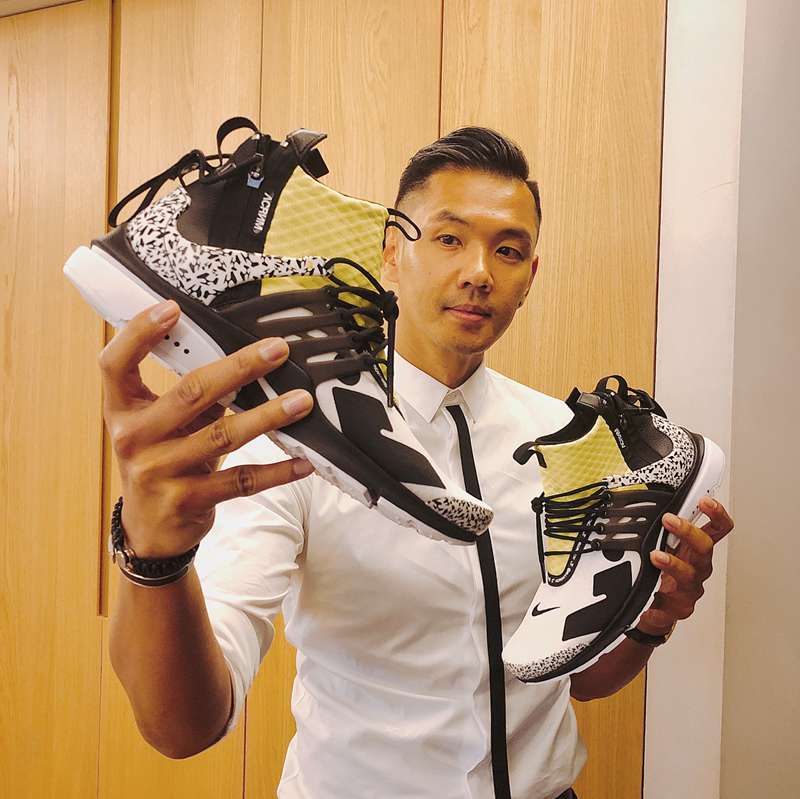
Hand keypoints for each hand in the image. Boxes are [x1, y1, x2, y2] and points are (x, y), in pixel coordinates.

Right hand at [98, 299, 314, 557]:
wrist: (151, 530)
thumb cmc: (162, 459)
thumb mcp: (161, 425)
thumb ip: (190, 394)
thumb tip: (248, 356)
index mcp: (122, 411)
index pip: (115, 364)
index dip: (139, 333)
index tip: (173, 307)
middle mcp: (135, 439)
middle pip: (191, 392)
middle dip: (240, 367)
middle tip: (278, 349)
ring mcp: (160, 472)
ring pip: (223, 436)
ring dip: (268, 416)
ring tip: (301, 400)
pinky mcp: (188, 501)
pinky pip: (241, 482)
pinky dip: (276, 472)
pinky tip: (304, 462)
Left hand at [637, 497, 734, 635]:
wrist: (654, 608)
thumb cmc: (662, 572)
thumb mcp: (661, 545)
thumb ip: (657, 526)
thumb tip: (640, 500)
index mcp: (695, 549)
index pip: (716, 528)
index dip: (716, 514)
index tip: (704, 500)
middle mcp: (698, 567)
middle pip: (705, 547)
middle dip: (688, 531)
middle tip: (669, 520)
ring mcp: (689, 589)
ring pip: (688, 575)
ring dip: (673, 564)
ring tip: (656, 556)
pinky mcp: (677, 610)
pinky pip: (668, 609)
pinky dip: (657, 607)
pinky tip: (647, 607)